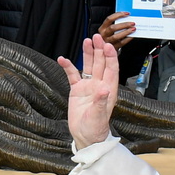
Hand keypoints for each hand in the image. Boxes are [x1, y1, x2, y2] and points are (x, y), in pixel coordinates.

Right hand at [58, 35, 118, 149]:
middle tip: (96, 37)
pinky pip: (72, 75)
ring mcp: (88, 86)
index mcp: (108, 89)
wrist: (85, 137)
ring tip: (86, 41)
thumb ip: (101, 102)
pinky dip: (68, 67)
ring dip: (88, 54)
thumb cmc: (95, 129)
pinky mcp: (77, 90)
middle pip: (100, 63)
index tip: (107, 45)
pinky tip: (63, 59)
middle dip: (99, 50)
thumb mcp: (98, 117)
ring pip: (88, 66)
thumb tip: (104, 89)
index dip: (110, 57)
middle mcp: (99, 85)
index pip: (111, 69)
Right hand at [98, 11, 135, 50]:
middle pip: (112, 28)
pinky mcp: (112, 48)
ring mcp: (107, 42)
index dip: (118, 15)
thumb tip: (128, 18)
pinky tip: (132, 36)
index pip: (109, 19)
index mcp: (102, 28)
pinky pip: (121, 43)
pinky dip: (127, 39)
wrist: (107, 49)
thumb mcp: (109, 29)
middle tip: (132, 23)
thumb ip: (116, 24)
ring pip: (116, 36)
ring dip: (126, 32)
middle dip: (124, 25)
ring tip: (133, 29)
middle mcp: (103, 35)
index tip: (127, 14)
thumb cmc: (110, 36)